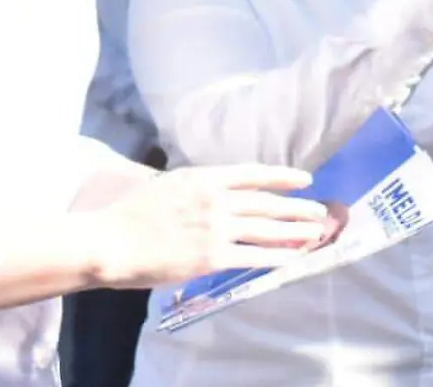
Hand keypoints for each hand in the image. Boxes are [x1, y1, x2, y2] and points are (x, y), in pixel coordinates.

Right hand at [87, 164, 325, 288]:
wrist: (112, 242)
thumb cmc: (130, 214)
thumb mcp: (165, 186)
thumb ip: (194, 188)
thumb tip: (214, 191)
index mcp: (202, 177)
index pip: (252, 173)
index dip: (281, 176)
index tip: (304, 180)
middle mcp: (214, 198)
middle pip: (266, 202)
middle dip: (297, 207)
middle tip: (321, 212)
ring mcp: (215, 228)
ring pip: (266, 228)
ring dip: (295, 231)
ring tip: (316, 234)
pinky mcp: (212, 257)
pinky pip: (253, 256)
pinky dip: (277, 257)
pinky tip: (293, 258)